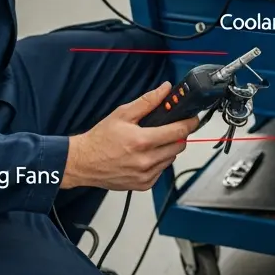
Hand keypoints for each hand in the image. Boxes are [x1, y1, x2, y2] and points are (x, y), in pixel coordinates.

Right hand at [62, 82, 200, 190]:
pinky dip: (158, 162)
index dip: (189, 123)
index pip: (179, 131)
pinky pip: (161, 171)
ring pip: (171, 158)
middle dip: (177, 135)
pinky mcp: (143, 185)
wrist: (82, 163)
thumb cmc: (100, 139)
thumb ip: (147, 101)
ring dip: (168, 149)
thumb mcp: (122, 114)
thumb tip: (165, 89)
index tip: (193, 119)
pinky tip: (145, 156)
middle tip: (168, 129)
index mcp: (142, 141)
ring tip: (152, 142)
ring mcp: (145, 175)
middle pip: (179, 146)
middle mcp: (145, 161)